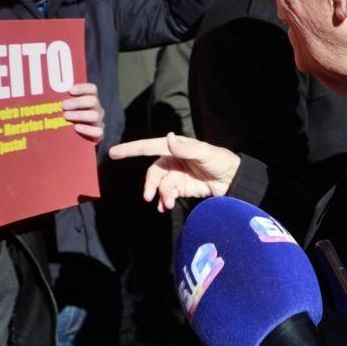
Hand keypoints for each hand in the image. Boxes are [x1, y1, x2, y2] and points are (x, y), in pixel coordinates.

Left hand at [62, 83, 103, 142]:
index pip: (91, 89)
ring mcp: (98, 122)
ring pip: (94, 115)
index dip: (82, 88)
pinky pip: (97, 132)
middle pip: (92, 101)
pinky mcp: (99, 135)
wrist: (73, 142)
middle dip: (78, 102)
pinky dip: (87, 129)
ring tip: (66, 116)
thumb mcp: (63, 110)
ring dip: (80, 115)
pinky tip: (76, 128)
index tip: (70, 90)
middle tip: (63, 105)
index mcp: (89, 100)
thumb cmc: (65, 121)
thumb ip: (58, 103)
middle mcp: (96, 109)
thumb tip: (41, 97)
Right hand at [108, 133, 239, 211]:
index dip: (131, 149)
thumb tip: (168, 138)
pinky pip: (165, 194)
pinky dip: (163, 201)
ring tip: (167, 204)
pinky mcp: (180, 188)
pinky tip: (164, 207)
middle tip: (148, 197)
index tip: (113, 152)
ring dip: (161, 195)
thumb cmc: (220, 160)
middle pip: (153, 172)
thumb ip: (186, 149)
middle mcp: (172, 160)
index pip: (149, 146)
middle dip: (150, 184)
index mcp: (175, 147)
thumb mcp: (205, 153)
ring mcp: (175, 175)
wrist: (232, 180)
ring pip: (159, 186)